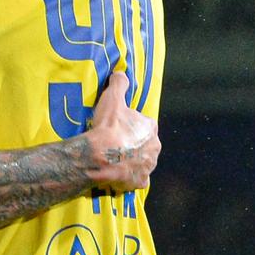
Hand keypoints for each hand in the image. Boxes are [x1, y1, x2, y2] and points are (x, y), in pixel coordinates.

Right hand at [81, 72, 160, 188]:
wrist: (100, 156)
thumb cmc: (108, 127)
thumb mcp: (112, 99)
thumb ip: (119, 84)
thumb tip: (121, 73)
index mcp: (150, 128)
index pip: (144, 124)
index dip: (131, 126)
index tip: (118, 127)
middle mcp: (154, 147)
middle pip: (145, 144)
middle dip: (133, 145)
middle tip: (115, 144)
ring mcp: (148, 166)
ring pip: (143, 162)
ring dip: (132, 161)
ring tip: (115, 160)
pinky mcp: (139, 181)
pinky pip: (137, 180)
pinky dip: (131, 178)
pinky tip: (120, 176)